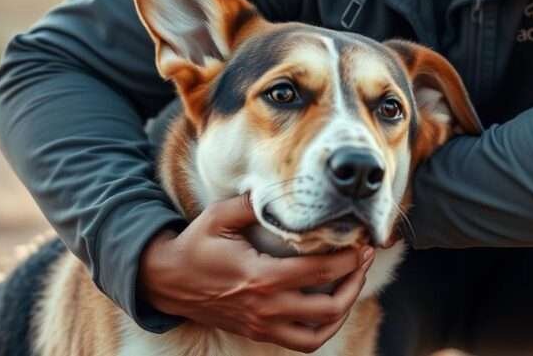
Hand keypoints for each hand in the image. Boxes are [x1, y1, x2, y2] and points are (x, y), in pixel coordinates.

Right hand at [139, 194, 374, 352]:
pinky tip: (332, 306)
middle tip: (364, 258)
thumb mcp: (219, 217)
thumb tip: (283, 191)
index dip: (348, 258)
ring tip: (354, 283)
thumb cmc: (195, 246)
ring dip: (344, 309)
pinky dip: (323, 329)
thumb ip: (253, 204)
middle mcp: (266, 307)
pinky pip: (302, 342)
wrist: (167, 282)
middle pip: (329, 306)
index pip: (318, 271)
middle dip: (355, 281)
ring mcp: (263, 325)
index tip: (361, 241)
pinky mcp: (260, 332)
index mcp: (260, 277)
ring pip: (319, 332)